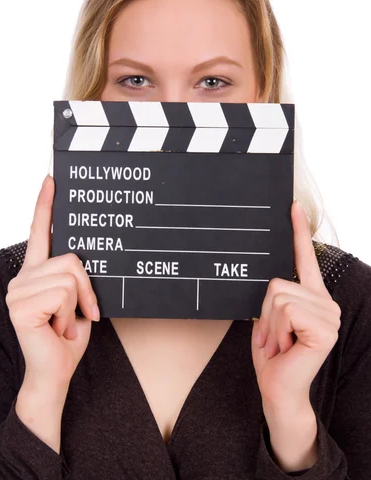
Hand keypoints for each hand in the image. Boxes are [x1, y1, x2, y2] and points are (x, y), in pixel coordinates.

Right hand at [6, 174, 99, 391]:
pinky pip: (63, 293)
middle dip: (87, 289)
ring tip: (64, 324)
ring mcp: (18, 290)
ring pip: (70, 276)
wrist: (56, 372)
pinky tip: (57, 329)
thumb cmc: (68, 337)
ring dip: (78, 304)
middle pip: (71, 258)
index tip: (52, 180)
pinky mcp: (20, 305)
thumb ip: (75, 276)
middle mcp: (22, 277)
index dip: (45, 205)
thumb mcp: (78, 300)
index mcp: (36, 273)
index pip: (39, 232)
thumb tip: (84, 258)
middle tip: (81, 314)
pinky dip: (70, 314)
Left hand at [251, 201, 341, 407]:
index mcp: (312, 297)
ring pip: (278, 296)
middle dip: (266, 313)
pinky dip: (276, 330)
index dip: (298, 231)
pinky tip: (287, 347)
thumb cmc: (273, 355)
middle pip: (277, 283)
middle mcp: (326, 303)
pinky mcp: (325, 329)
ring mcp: (328, 315)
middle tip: (273, 338)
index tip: (292, 206)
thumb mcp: (268, 319)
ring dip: (269, 325)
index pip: (305, 259)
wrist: (277, 389)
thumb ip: (274, 296)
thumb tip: (270, 278)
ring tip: (279, 344)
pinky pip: (285, 310)